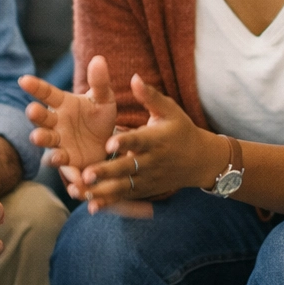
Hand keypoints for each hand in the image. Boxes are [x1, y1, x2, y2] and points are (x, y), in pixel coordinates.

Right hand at [22, 55, 118, 176]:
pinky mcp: (70, 165)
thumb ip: (100, 82)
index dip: (35, 87)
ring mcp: (61, 145)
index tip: (23, 79)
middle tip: (32, 111)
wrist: (109, 143)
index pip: (47, 93)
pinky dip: (73, 179)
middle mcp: (56, 125)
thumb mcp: (104, 99)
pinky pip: (69, 171)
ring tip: (53, 154)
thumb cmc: (100, 116)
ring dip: (49, 150)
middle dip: (37, 117)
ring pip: (50, 147)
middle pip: (43, 121)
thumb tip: (99, 59)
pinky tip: (77, 187)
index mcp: (63, 104)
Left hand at [76, 74, 224, 213]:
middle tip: (87, 173)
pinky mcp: (145, 189)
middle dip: (107, 171)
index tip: (109, 144)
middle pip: (127, 167)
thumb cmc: (181, 130)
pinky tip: (92, 207)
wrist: (200, 161)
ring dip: (103, 191)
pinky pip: (126, 197)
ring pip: (124, 186)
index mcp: (156, 139)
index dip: (124, 142)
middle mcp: (151, 161)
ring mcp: (148, 178)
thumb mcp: (170, 110)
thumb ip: (149, 96)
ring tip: (83, 192)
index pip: (138, 141)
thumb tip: (134, 77)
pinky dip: (110, 203)